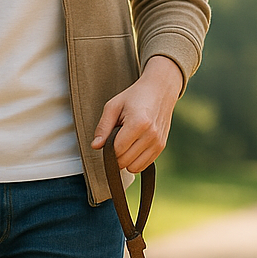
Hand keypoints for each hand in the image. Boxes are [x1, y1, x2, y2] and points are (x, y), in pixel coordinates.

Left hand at [91, 55, 183, 172]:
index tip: (109, 139)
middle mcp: (151, 135)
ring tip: (126, 144)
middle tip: (117, 140)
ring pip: (134, 167)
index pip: (117, 150)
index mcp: (138, 123)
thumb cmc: (135, 96)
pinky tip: (134, 148)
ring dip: (126, 160)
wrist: (160, 90)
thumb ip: (103, 127)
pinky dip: (135, 161)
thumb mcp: (114, 106)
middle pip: (125, 161)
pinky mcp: (161, 147)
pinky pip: (144, 165)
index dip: (109, 148)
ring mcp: (158, 142)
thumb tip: (95, 146)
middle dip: (116, 155)